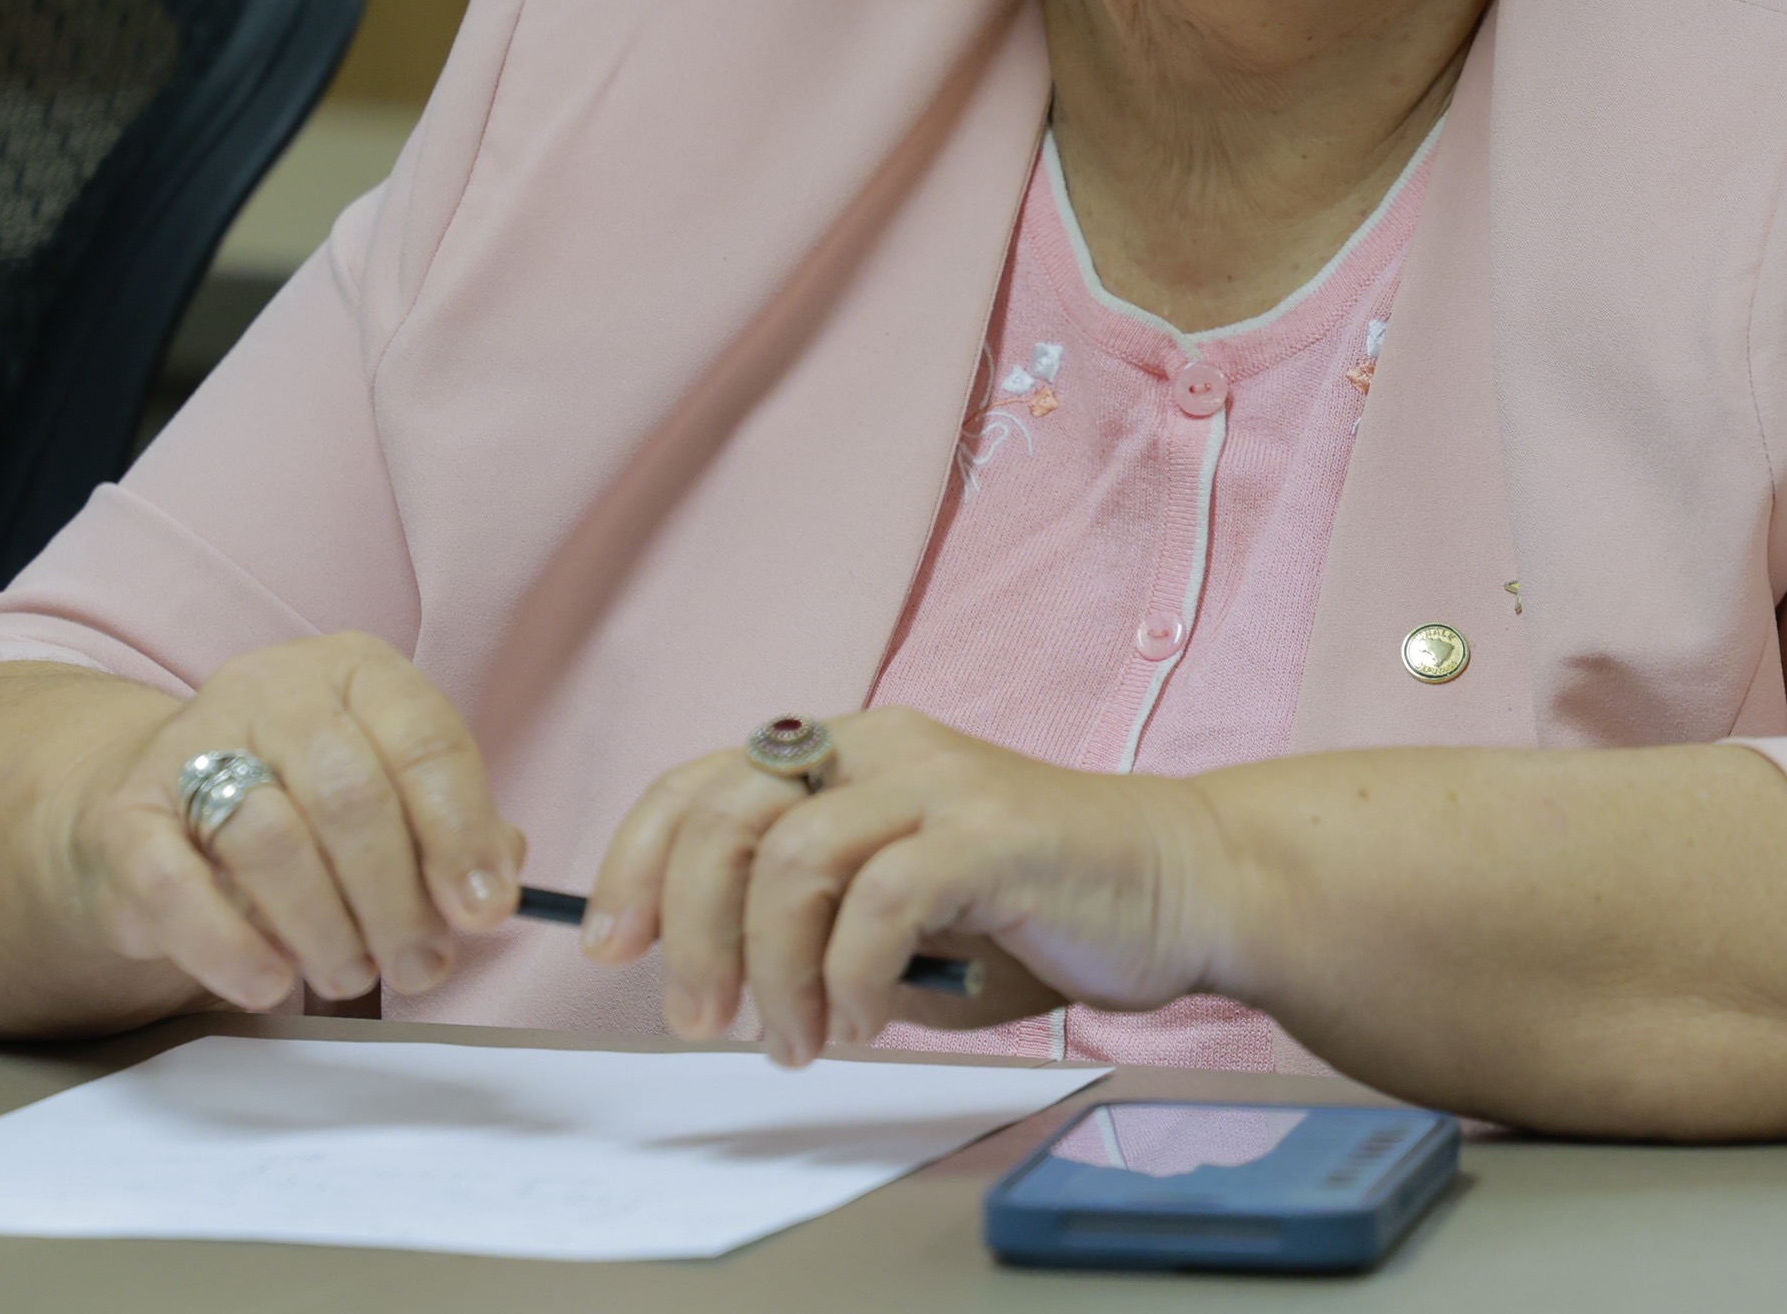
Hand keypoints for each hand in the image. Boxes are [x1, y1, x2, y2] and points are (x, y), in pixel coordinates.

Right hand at [61, 633, 523, 1012]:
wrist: (149, 815)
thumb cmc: (298, 808)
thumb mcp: (385, 799)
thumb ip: (446, 833)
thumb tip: (494, 885)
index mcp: (356, 671)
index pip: (426, 742)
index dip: (462, 833)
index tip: (485, 911)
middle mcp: (273, 689)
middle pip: (352, 796)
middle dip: (397, 900)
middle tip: (419, 965)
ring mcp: (188, 746)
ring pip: (273, 841)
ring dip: (326, 929)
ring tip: (350, 975)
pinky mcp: (124, 818)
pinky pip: (179, 887)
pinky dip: (231, 948)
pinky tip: (269, 982)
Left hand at [580, 708, 1246, 1064]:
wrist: (1176, 882)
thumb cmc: (1033, 905)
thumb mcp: (895, 904)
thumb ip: (812, 917)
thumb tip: (713, 976)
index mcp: (846, 752)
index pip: (701, 782)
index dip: (636, 860)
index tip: (610, 945)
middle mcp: (881, 746)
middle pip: (728, 817)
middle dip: (690, 929)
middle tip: (701, 1019)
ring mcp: (939, 781)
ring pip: (793, 860)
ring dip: (771, 971)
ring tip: (800, 1039)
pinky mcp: (995, 830)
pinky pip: (883, 899)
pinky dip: (854, 976)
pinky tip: (870, 1021)